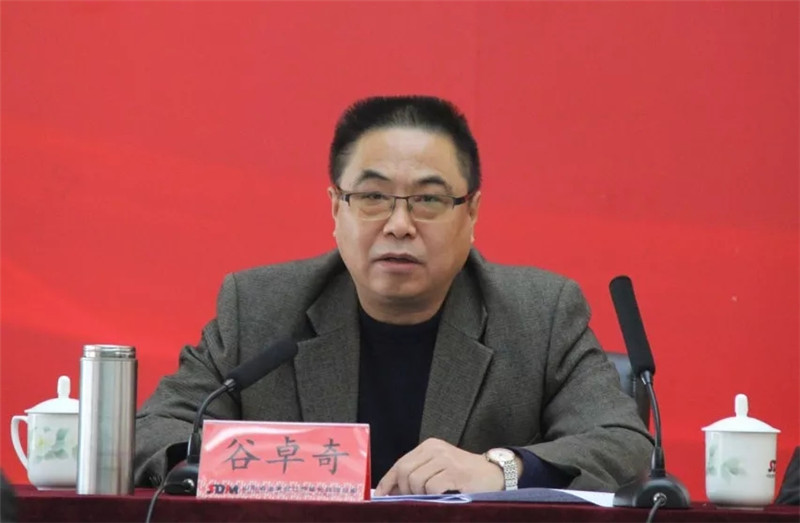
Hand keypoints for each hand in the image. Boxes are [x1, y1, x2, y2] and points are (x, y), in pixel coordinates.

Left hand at [374, 438, 512, 495]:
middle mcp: (435, 449)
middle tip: (413, 501)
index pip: (399, 464)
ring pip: (416, 481)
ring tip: (434, 497)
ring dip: (421, 496)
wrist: (494, 473)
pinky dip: (434, 497)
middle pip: (404, 472)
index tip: (380, 497)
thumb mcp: (438, 468)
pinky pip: (432, 488)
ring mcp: (445, 459)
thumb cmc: (463, 475)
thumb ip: (417, 475)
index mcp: (428, 446)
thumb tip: (391, 492)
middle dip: (404, 491)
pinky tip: (444, 496)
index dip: (388, 482)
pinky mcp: (455, 471)